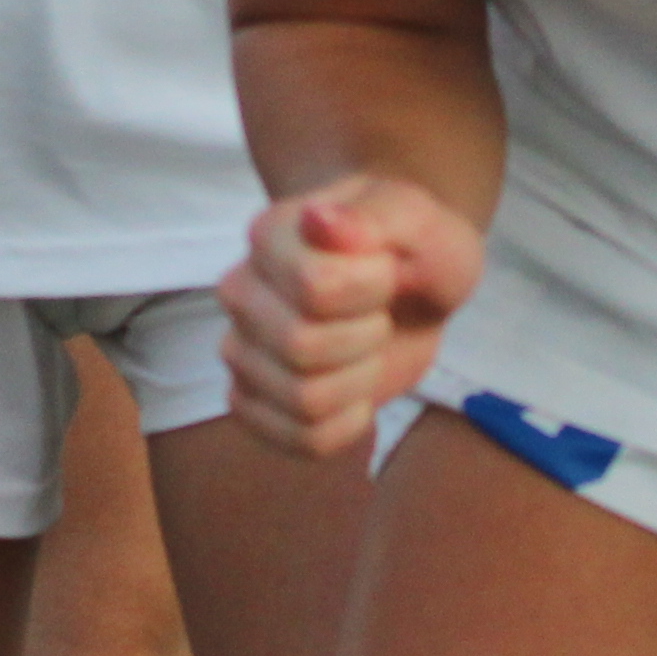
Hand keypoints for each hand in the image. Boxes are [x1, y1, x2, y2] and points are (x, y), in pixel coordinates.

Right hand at [215, 173, 483, 460]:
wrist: (412, 282)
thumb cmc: (412, 245)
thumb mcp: (416, 218)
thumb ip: (372, 216)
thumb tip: (318, 220)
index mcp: (269, 235)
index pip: (314, 286)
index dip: (372, 288)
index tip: (386, 269)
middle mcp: (240, 293)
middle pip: (300, 347)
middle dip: (367, 336)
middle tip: (379, 313)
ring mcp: (241, 351)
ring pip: (303, 399)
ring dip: (361, 380)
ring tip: (367, 349)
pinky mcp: (254, 403)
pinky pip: (302, 439)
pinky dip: (348, 423)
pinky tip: (358, 390)